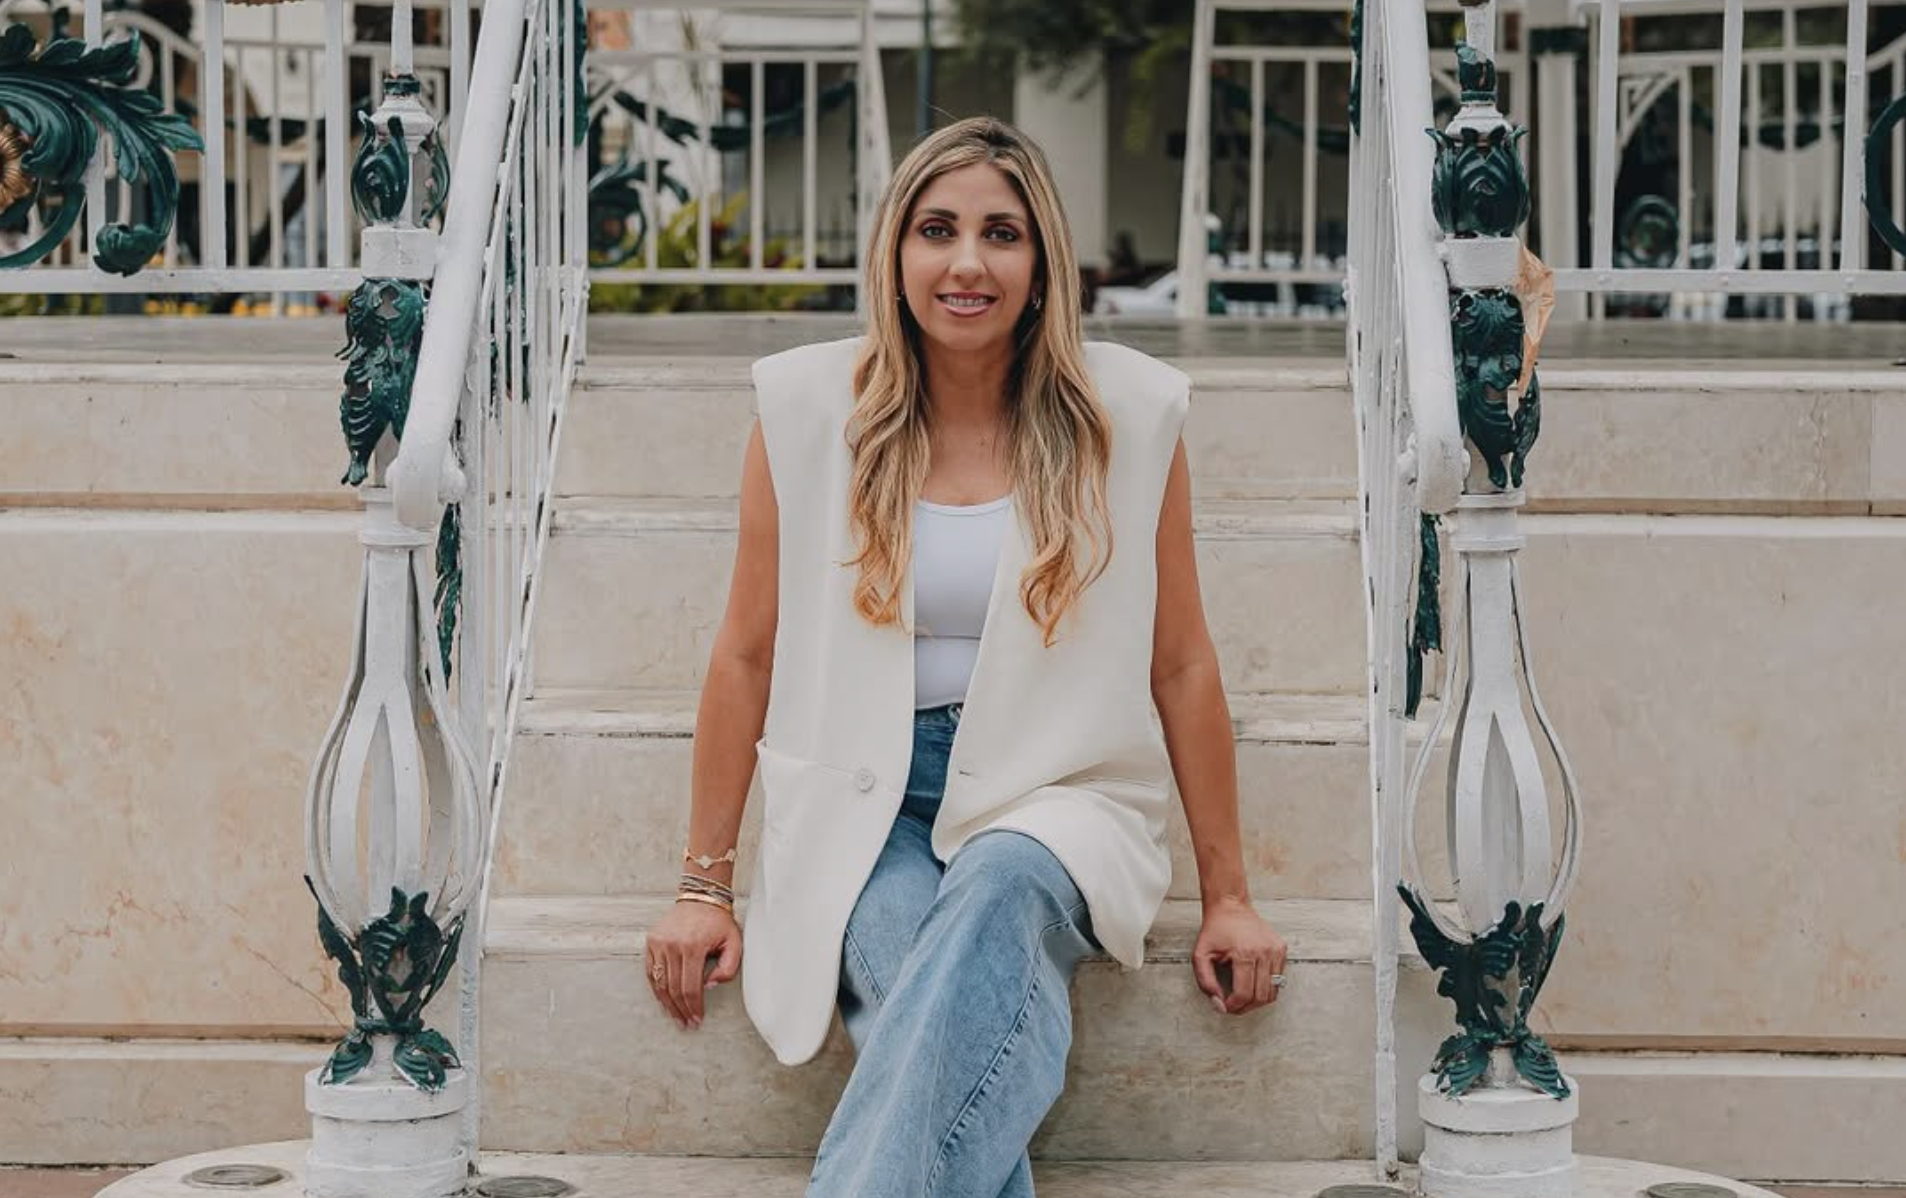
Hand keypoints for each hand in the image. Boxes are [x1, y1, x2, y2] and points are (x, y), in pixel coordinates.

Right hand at [644, 899, 742, 1029]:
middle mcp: (673, 945)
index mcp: (693, 946)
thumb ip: (728, 968)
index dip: (693, 1007)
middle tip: (686, 1024)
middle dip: (681, 1010)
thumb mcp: (734, 942)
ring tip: (675, 1017)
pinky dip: (657, 988)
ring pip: (660, 983)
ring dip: (667, 1003)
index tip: (697, 1019)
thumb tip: (710, 986)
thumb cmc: (718, 922)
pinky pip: (651, 971)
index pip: (690, 987)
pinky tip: (664, 1000)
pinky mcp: (651, 941)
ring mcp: (659, 943)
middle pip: (674, 988)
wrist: (701, 898)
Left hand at [1192, 898, 1287, 1015]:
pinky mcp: (1281, 949)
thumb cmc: (1216, 929)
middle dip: (1246, 1007)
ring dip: (1257, 1001)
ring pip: (1273, 991)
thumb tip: (1218, 1004)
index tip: (1226, 1006)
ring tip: (1243, 998)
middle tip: (1234, 1006)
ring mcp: (1275, 950)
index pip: (1244, 993)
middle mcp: (1263, 952)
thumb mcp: (1200, 955)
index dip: (1234, 1006)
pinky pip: (1278, 978)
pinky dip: (1267, 986)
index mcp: (1244, 953)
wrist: (1230, 907)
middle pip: (1260, 996)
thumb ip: (1205, 982)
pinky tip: (1253, 983)